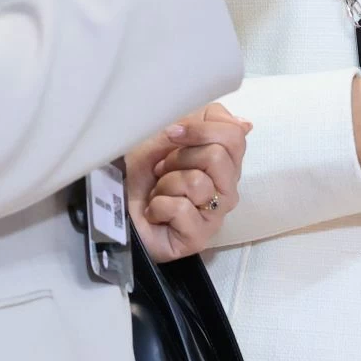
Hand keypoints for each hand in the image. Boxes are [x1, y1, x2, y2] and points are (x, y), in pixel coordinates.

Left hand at [126, 103, 249, 261]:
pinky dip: (159, 206)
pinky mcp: (199, 237)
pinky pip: (181, 208)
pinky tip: (156, 213)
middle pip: (217, 156)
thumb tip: (246, 124)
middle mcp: (225, 188)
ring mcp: (215, 214)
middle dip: (179, 158)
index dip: (201, 130)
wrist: (114, 206)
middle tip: (162, 170)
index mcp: (224, 162)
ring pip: (198, 182)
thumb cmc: (141, 172)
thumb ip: (205, 122)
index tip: (172, 134)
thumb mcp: (167, 135)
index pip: (234, 136)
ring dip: (166, 184)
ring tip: (159, 193)